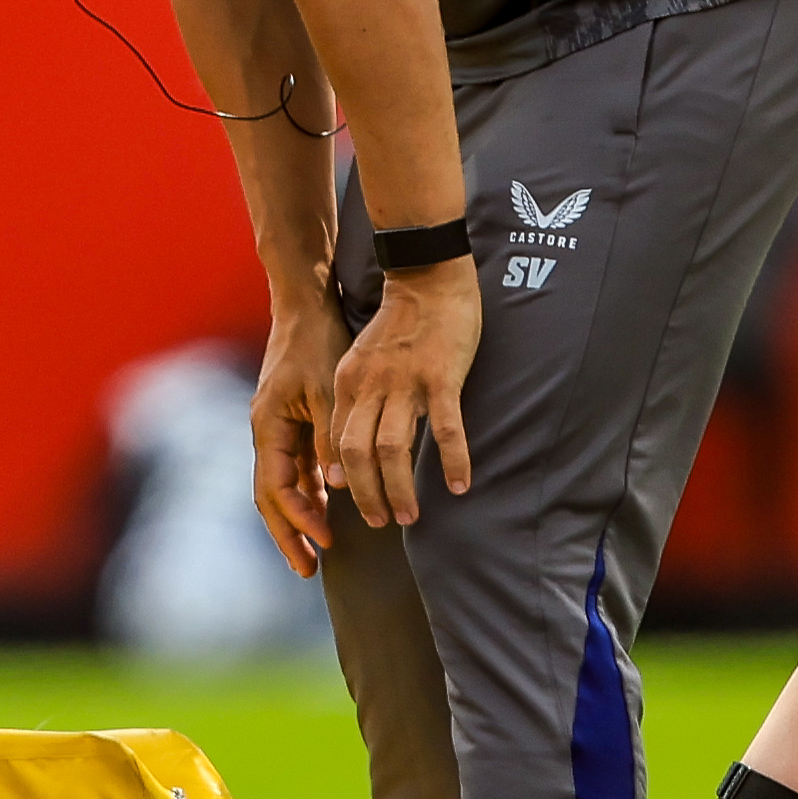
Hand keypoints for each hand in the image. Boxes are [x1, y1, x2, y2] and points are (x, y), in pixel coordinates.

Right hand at [249, 293, 348, 575]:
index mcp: (267, 427)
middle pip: (271, 498)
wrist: (306, 304)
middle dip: (289, 535)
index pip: (277, 488)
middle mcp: (266, 433)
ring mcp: (277, 430)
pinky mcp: (292, 423)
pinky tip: (326, 512)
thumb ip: (330, 438)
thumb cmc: (316, 341)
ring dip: (298, 519)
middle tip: (309, 571)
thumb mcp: (326, 391)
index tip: (327, 541)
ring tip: (318, 553)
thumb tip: (335, 485)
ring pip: (283, 487)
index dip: (300, 518)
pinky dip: (308, 494)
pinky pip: (296, 469)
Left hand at [328, 256, 475, 528]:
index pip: (337, 443)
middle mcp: (370, 385)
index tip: (357, 505)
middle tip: (383, 522)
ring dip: (400, 488)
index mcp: (348, 383)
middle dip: (367, 496)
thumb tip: (349, 452)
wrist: (428, 276)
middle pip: (358, 455)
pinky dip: (452, 461)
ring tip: (410, 515)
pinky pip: (446, 429)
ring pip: (394, 449)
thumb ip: (354, 401)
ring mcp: (406, 382)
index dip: (344, 481)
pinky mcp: (441, 377)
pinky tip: (460, 485)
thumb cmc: (400, 324)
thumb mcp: (361, 360)